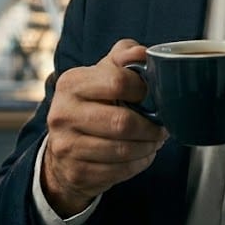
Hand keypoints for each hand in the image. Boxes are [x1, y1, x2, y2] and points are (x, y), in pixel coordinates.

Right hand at [42, 39, 167, 216]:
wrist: (64, 149)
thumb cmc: (93, 103)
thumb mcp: (103, 73)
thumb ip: (124, 56)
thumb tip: (142, 52)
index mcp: (71, 82)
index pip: (118, 82)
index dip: (143, 89)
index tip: (153, 95)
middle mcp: (63, 113)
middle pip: (122, 122)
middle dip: (151, 126)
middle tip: (162, 126)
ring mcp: (66, 146)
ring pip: (123, 150)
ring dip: (148, 146)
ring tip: (154, 140)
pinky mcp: (76, 172)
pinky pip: (119, 170)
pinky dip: (138, 163)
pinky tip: (141, 154)